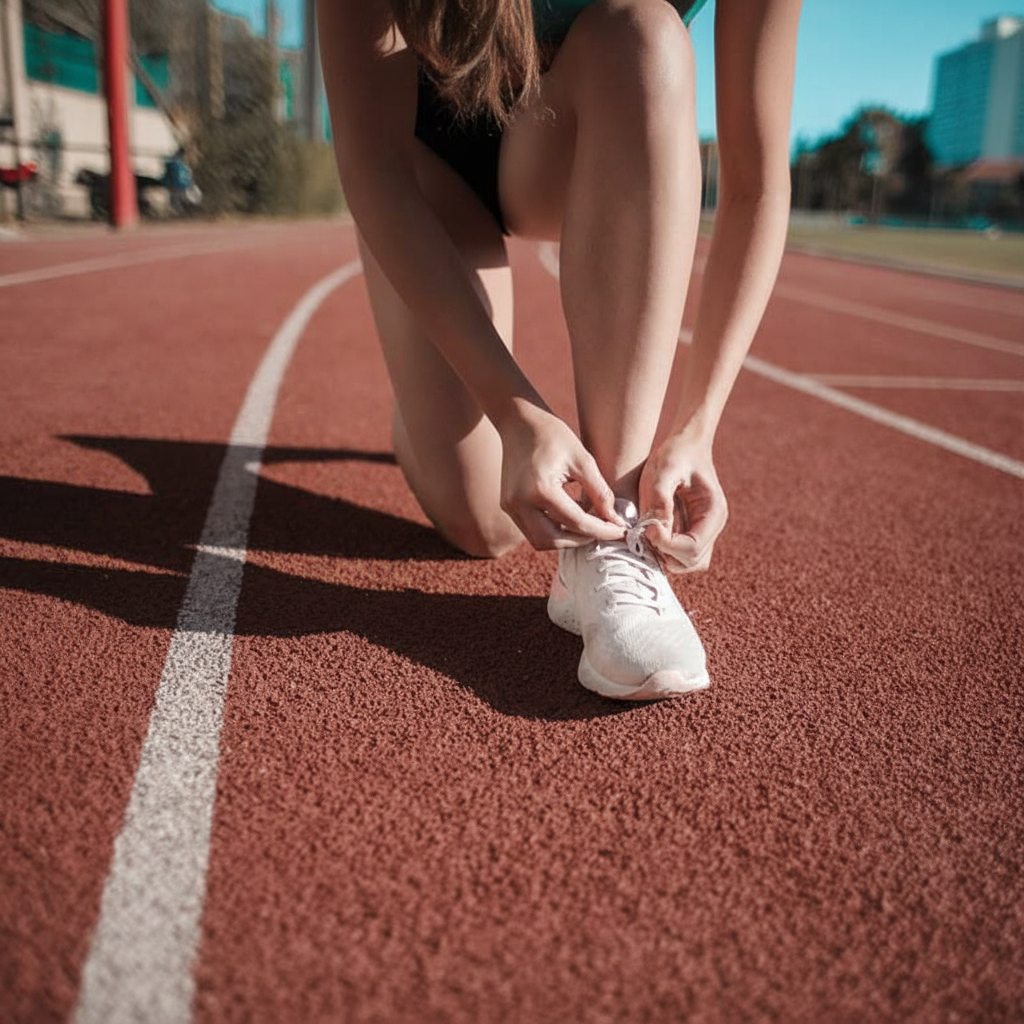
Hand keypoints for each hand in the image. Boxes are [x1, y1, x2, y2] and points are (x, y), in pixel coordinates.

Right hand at [498, 403, 625, 550]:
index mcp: (540, 489)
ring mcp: (510, 506)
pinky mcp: (508, 506)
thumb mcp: (583, 460)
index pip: (577, 522)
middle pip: (554, 540)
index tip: (622, 531)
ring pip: (540, 541)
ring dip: (566, 539)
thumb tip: (616, 521)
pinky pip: (532, 530)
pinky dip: (553, 530)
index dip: (603, 530)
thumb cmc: (554, 435)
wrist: (520, 422)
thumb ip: (600, 493)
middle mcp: (520, 503)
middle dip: (582, 539)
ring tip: (588, 524)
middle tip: (604, 530)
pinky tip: (570, 517)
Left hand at [638, 434, 727, 572]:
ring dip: (665, 555)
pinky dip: (665, 551)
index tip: (647, 528)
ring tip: (648, 533)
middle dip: (665, 553)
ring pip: (687, 563)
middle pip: (692, 561)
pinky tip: (651, 532)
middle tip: (646, 532)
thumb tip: (655, 529)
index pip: (693, 547)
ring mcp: (704, 530)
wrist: (685, 444)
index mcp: (713, 511)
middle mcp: (712, 525)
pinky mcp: (692, 530)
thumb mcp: (663, 469)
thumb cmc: (675, 453)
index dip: (667, 545)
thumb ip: (659, 498)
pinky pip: (680, 554)